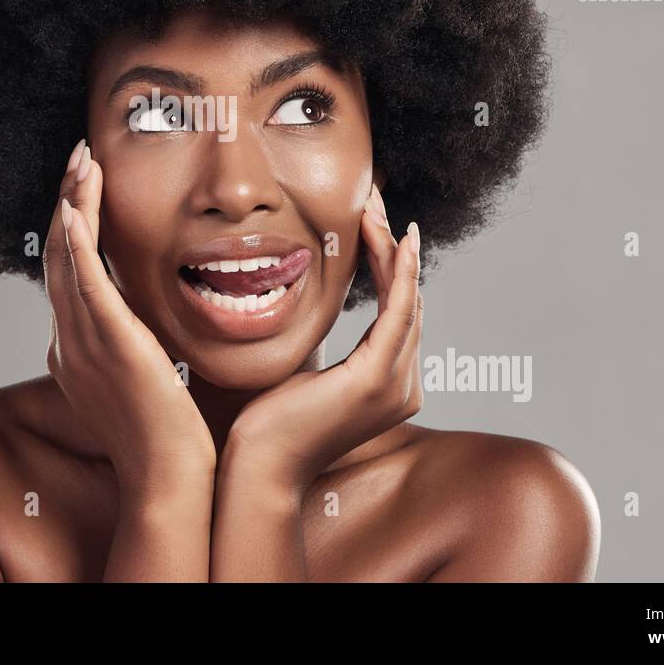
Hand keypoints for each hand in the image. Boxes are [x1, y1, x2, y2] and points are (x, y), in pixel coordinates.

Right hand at [43, 139, 217, 495]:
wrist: (170, 478)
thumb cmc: (170, 435)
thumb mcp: (146, 377)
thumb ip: (139, 343)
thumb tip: (152, 322)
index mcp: (74, 349)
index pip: (66, 272)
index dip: (71, 224)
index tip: (86, 187)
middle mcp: (67, 341)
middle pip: (56, 255)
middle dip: (67, 200)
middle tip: (79, 155)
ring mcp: (82, 343)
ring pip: (65, 258)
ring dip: (72, 203)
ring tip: (82, 160)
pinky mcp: (107, 344)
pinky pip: (83, 283)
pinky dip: (76, 242)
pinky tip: (77, 208)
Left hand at [223, 183, 423, 491]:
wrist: (255, 465)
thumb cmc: (268, 422)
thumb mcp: (303, 370)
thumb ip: (323, 344)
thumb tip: (311, 305)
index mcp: (389, 385)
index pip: (397, 312)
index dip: (388, 264)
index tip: (372, 221)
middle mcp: (404, 386)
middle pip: (408, 300)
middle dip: (392, 246)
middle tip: (374, 199)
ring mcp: (396, 386)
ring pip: (406, 299)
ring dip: (393, 248)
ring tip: (375, 206)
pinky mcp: (376, 379)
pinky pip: (398, 312)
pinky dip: (400, 272)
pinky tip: (398, 239)